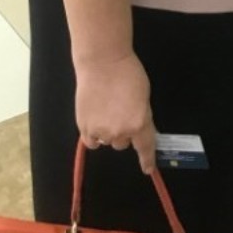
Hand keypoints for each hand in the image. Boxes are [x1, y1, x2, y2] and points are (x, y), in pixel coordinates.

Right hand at [74, 52, 156, 173]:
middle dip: (124, 132)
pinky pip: (92, 142)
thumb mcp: (144, 96)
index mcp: (139, 123)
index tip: (148, 169)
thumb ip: (141, 116)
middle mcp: (120, 132)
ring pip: (108, 142)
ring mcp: (101, 132)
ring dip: (108, 132)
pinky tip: (94, 120)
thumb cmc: (128, 73)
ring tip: (106, 110)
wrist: (102, 63)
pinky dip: (94, 135)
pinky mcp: (84, 128)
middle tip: (120, 112)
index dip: (147, 160)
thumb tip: (138, 128)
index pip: (145, 147)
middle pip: (123, 143)